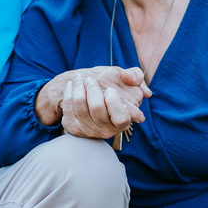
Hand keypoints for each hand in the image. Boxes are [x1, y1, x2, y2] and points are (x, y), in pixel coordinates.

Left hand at [35, 66, 150, 132]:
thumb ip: (135, 76)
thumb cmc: (110, 86)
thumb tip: (139, 85)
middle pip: (97, 108)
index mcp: (123, 121)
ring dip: (79, 87)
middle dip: (92, 88)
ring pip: (81, 106)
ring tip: (81, 78)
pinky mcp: (73, 128)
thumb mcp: (125, 78)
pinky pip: (68, 107)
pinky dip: (69, 92)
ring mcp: (89, 130)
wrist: (86, 97)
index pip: (122, 118)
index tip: (109, 90)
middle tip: (90, 79)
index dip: (114, 103)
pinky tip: (72, 84)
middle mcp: (106, 130)